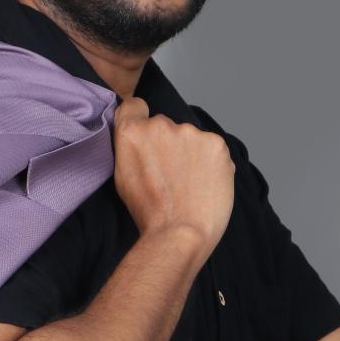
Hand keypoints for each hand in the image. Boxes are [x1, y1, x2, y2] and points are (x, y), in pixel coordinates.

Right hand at [111, 97, 234, 260]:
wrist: (180, 233)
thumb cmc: (150, 213)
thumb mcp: (123, 176)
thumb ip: (130, 148)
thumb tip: (140, 139)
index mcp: (132, 132)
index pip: (134, 106)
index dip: (139, 120)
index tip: (148, 138)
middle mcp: (160, 125)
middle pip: (165, 126)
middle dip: (168, 144)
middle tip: (171, 174)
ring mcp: (191, 133)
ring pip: (191, 137)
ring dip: (191, 153)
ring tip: (191, 184)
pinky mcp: (216, 143)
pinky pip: (212, 147)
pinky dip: (211, 162)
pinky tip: (206, 183)